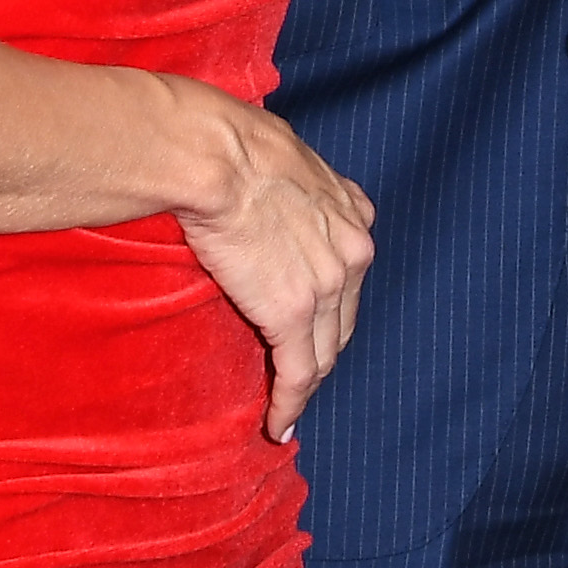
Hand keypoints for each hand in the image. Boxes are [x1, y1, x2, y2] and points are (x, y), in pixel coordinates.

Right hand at [180, 88, 377, 435]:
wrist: (214, 155)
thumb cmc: (231, 143)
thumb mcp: (285, 155)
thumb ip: (292, 185)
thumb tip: (266, 183)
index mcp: (352, 212)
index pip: (347, 276)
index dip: (329, 307)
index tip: (312, 327)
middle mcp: (352, 250)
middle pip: (342, 319)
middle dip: (321, 349)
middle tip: (296, 376)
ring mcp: (327, 286)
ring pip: (324, 351)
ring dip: (306, 384)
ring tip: (286, 408)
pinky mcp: (293, 315)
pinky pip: (298, 374)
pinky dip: (290, 405)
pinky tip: (279, 425)